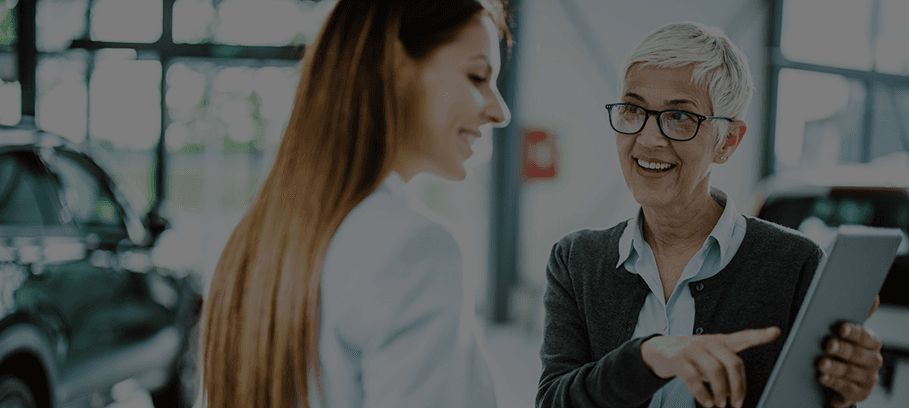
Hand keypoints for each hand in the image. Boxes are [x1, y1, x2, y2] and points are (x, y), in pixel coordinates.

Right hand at [641, 327, 780, 407]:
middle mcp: (707, 342)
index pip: (742, 336)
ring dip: (721, 392)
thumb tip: (738, 392)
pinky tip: (707, 402)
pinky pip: (693, 378)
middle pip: (732, 362)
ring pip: (715, 371)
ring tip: (721, 404)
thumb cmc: (690, 356)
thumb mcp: (710, 356)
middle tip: (737, 403)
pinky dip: (702, 394)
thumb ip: (726, 366)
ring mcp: (691, 348)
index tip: (776, 332)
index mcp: (719, 341)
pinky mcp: (676, 358)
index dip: (759, 335)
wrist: (657, 350)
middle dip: (738, 387)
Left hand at [817, 321, 882, 407]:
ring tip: (820, 362)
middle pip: (857, 354)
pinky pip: (845, 387)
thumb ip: (849, 320)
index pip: (865, 337)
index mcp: (872, 343)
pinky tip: (821, 376)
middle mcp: (873, 361)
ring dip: (835, 366)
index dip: (853, 332)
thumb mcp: (843, 335)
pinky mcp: (859, 393)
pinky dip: (832, 381)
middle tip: (828, 344)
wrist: (836, 378)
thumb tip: (873, 299)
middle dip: (842, 349)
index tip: (840, 328)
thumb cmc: (838, 351)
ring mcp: (867, 378)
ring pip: (850, 371)